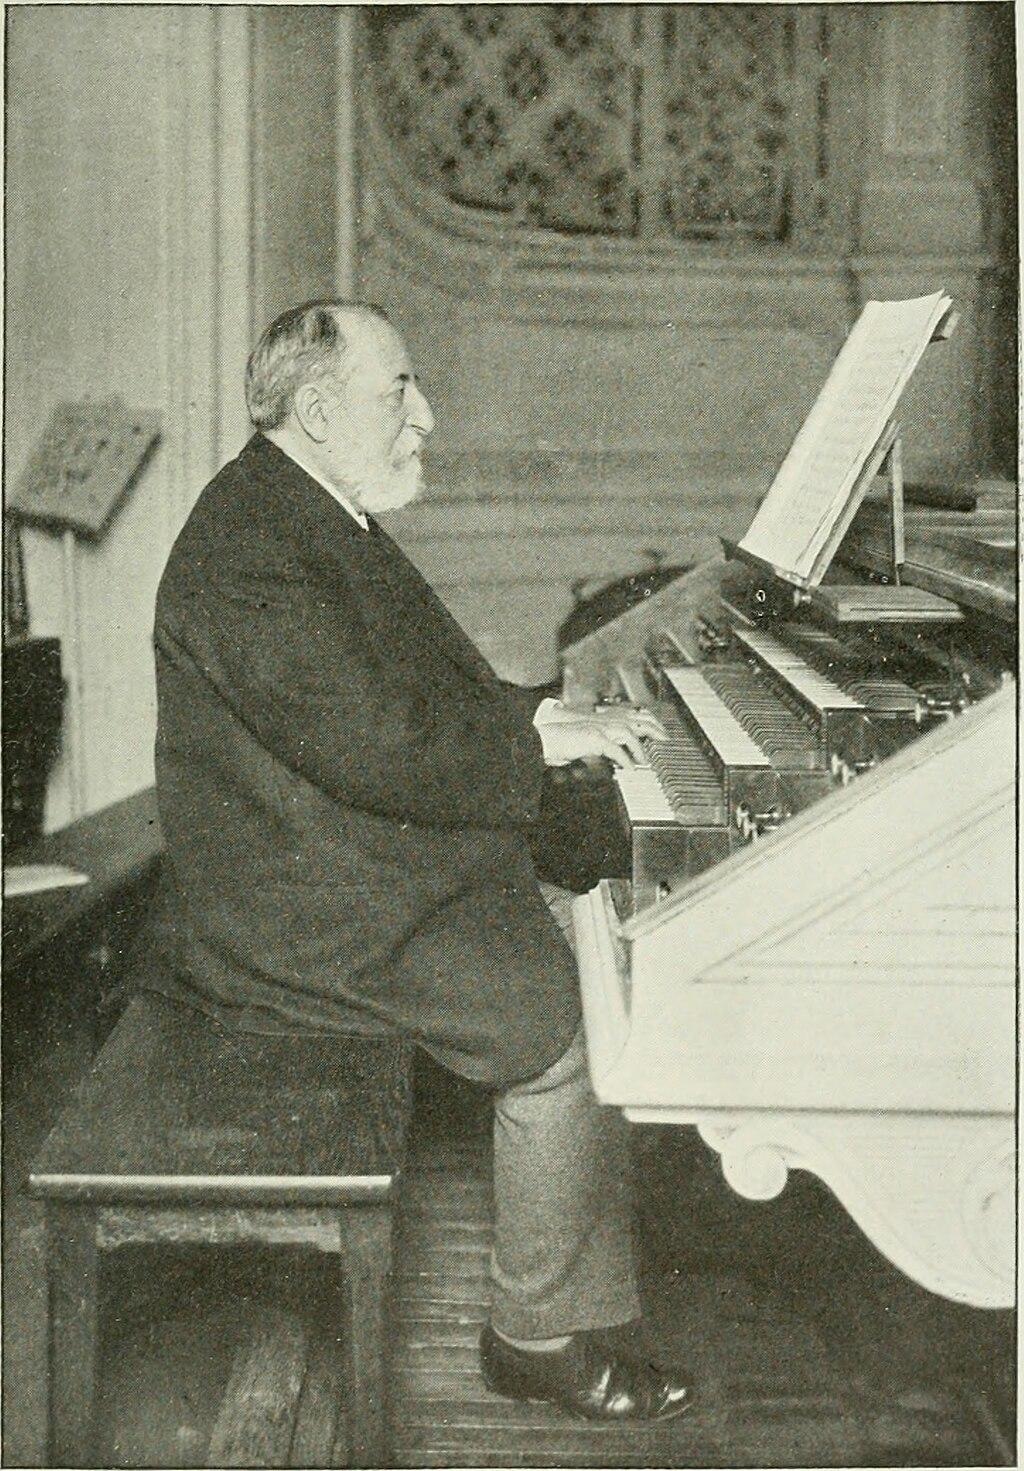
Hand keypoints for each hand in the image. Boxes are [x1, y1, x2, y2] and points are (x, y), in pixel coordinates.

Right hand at [534, 702, 667, 768]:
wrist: (546, 739)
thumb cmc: (564, 742)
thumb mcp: (588, 742)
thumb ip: (603, 745)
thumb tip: (618, 757)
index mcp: (605, 720)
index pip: (633, 717)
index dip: (649, 723)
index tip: (660, 734)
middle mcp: (604, 721)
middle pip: (636, 721)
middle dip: (654, 730)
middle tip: (665, 741)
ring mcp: (599, 728)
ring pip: (628, 733)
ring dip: (639, 747)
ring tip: (646, 761)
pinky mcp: (593, 738)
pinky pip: (614, 748)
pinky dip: (624, 759)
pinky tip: (629, 769)